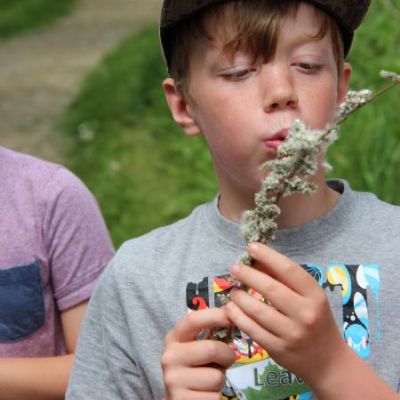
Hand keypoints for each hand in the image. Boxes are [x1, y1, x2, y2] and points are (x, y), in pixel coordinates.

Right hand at [161, 308, 235, 399]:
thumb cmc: (193, 369)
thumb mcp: (197, 347)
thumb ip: (210, 334)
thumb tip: (233, 315)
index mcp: (173, 338)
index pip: (193, 320)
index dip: (214, 315)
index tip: (231, 316)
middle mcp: (169, 357)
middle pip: (212, 349)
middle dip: (226, 356)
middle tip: (225, 361)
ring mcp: (173, 380)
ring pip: (216, 377)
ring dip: (221, 379)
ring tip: (209, 380)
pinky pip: (214, 396)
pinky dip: (216, 396)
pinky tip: (205, 394)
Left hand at [225, 242, 346, 386]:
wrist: (328, 362)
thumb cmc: (316, 321)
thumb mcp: (309, 297)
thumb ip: (284, 279)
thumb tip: (257, 259)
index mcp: (315, 295)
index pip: (288, 270)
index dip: (268, 256)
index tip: (251, 247)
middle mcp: (305, 313)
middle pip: (270, 288)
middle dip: (248, 274)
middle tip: (234, 267)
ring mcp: (291, 333)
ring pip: (257, 310)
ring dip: (239, 297)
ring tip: (233, 290)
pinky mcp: (278, 350)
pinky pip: (252, 330)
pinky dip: (238, 316)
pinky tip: (231, 309)